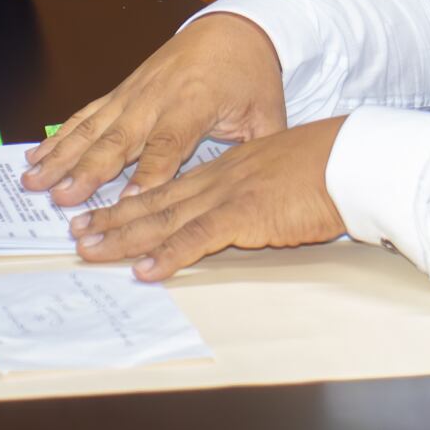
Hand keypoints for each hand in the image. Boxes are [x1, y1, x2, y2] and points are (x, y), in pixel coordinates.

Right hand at [20, 13, 288, 207]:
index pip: (169, 144)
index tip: (128, 202)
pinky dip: (61, 136)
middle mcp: (158, 97)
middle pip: (119, 138)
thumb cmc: (250, 75)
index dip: (148, 174)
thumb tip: (260, 196)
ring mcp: (134, 93)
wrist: (233, 29)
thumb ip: (260, 153)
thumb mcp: (267, 114)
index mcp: (196, 102)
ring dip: (61, 156)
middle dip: (88, 170)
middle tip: (62, 197)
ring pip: (93, 128)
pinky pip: (87, 115)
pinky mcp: (122, 92)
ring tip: (33, 181)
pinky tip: (38, 156)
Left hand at [68, 118, 348, 279]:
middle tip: (76, 235)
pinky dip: (168, 254)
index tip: (100, 213)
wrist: (352, 160)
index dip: (129, 203)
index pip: (167, 189)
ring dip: (123, 237)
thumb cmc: (328, 169)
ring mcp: (226, 195)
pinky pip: (198, 238)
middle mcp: (216, 180)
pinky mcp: (244, 214)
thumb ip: (257, 193)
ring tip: (90, 250)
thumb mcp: (281, 177)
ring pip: (163, 218)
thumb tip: (249, 215)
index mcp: (225, 170)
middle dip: (111, 220)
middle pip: (153, 203)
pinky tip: (144, 269)